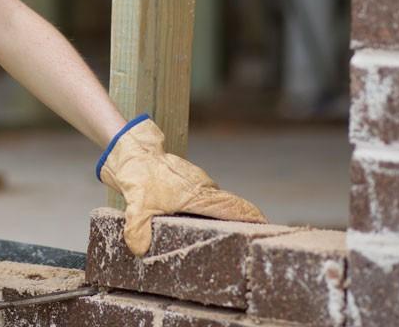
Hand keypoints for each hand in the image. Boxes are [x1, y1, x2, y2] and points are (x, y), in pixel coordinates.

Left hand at [97, 115, 267, 256]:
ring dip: (219, 215)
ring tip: (223, 234)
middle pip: (230, 206)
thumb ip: (138, 231)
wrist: (131, 149)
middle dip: (241, 221)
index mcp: (199, 195)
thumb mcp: (136, 207)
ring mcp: (196, 181)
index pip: (235, 207)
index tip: (267, 226)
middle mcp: (203, 187)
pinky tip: (195, 219)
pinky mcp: (186, 178)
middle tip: (248, 239)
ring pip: (214, 200)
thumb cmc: (139, 174)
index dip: (252, 217)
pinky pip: (202, 195)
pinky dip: (204, 207)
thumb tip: (140, 251)